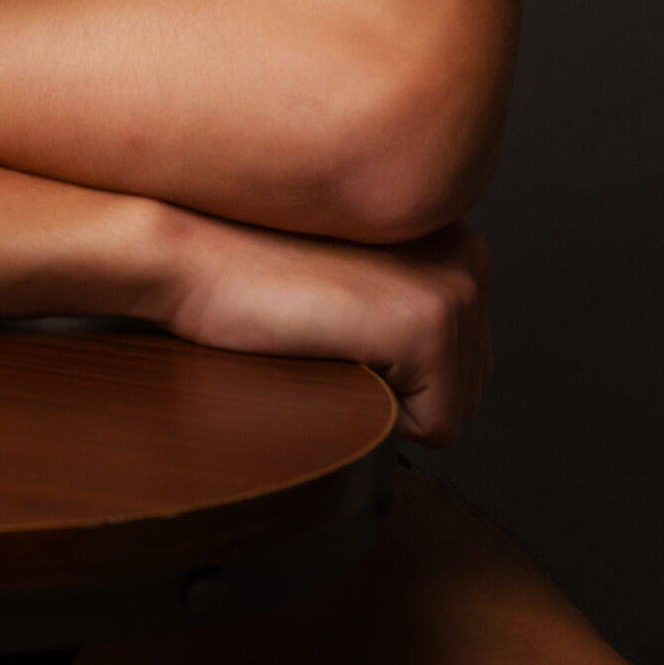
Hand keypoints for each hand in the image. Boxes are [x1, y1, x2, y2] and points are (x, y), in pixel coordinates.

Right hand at [160, 212, 491, 445]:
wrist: (192, 255)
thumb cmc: (250, 272)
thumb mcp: (355, 273)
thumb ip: (405, 292)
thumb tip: (426, 361)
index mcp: (456, 237)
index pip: (466, 360)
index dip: (397, 371)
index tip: (342, 329)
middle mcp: (470, 255)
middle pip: (469, 387)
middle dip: (403, 389)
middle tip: (333, 338)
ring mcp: (455, 289)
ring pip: (456, 409)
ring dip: (391, 398)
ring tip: (333, 341)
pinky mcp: (427, 327)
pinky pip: (436, 427)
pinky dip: (387, 419)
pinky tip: (335, 353)